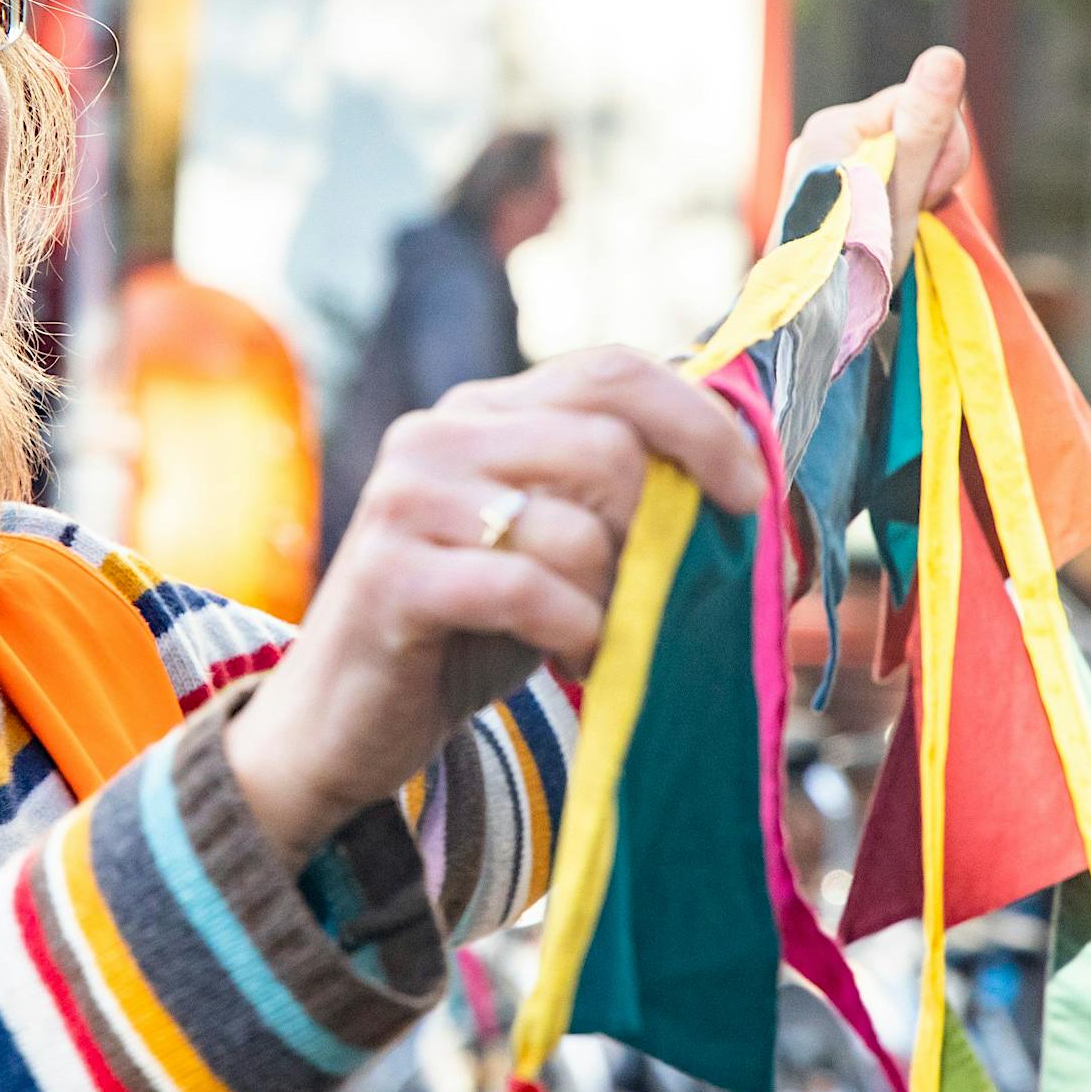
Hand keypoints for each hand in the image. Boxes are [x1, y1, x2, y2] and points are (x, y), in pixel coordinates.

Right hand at [224, 351, 764, 865]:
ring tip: (584, 638)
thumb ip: (612, 496)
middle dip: (648, 534)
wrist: (342, 721)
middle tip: (633, 595)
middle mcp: (435, 435)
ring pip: (576, 527)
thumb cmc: (464, 633)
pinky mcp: (391, 573)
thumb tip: (749, 469)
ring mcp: (406, 500)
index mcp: (479, 411)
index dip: (699, 424)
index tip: (746, 494)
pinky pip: (528, 589)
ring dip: (607, 601)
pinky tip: (564, 655)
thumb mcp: (547, 546)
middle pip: (607, 446)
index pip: (611, 370)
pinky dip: (571, 631)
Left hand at [781, 45, 970, 278]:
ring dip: (912, 191)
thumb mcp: (900, 191)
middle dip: (926, 171)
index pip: (922, 100)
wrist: (804, 323)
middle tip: (909, 217)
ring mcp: (819, 165)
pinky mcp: (825, 190)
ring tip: (892, 230)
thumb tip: (946, 53)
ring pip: (900, 157)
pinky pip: (881, 178)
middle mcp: (820, 138)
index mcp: (834, 125)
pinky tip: (882, 229)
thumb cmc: (852, 261)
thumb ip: (924, 125)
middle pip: (912, 128)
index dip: (942, 148)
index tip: (925, 196)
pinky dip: (894, 203)